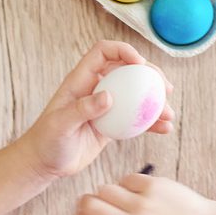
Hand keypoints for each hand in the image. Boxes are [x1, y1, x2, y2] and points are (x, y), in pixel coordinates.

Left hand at [14, 41, 173, 182]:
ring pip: (136, 94)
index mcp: (81, 79)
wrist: (45, 163)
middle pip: (127, 70)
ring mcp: (106, 106)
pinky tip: (165, 129)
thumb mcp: (60, 125)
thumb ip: (82, 109)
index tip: (140, 64)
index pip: (103, 52)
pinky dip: (151, 122)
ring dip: (155, 100)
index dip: (123, 50)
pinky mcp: (112, 124)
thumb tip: (108, 97)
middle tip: (165, 88)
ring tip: (169, 114)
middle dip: (149, 74)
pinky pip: (136, 118)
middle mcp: (96, 87)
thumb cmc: (47, 141)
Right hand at [75, 172, 215, 214]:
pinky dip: (128, 185)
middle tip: (91, 202)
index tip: (81, 214)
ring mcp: (144, 204)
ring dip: (108, 193)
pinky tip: (138, 193)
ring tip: (120, 199)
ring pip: (106, 188)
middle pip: (91, 204)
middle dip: (87, 202)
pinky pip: (127, 179)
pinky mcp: (154, 185)